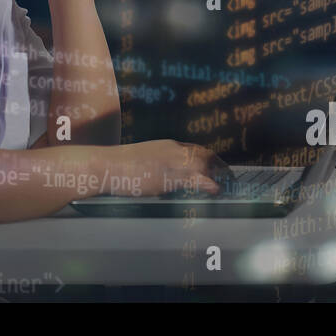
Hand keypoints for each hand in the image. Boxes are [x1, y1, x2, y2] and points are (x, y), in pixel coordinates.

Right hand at [115, 139, 233, 195]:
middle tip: (228, 177)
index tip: (216, 166)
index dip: (208, 158)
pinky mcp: (169, 176)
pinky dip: (209, 184)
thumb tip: (162, 175)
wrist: (106, 165)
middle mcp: (173, 150)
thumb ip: (156, 165)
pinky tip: (216, 190)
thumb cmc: (119, 166)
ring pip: (203, 165)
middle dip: (218, 165)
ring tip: (227, 185)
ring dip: (217, 175)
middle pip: (204, 155)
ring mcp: (172, 162)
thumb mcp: (142, 161)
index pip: (195, 149)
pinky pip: (196, 178)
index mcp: (166, 145)